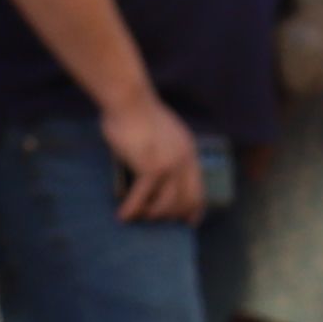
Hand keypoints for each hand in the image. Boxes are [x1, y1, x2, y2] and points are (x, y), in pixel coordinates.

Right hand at [95, 85, 204, 224]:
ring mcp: (170, 165)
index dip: (195, 208)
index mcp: (190, 152)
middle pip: (186, 200)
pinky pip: (142, 197)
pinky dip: (132, 209)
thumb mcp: (162, 134)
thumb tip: (153, 172)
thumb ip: (164, 151)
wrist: (129, 99)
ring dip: (152, 214)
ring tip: (138, 217)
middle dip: (172, 216)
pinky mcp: (151, 167)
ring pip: (167, 203)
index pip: (199, 188)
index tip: (189, 222)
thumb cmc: (138, 112)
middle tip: (155, 222)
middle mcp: (185, 161)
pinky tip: (123, 216)